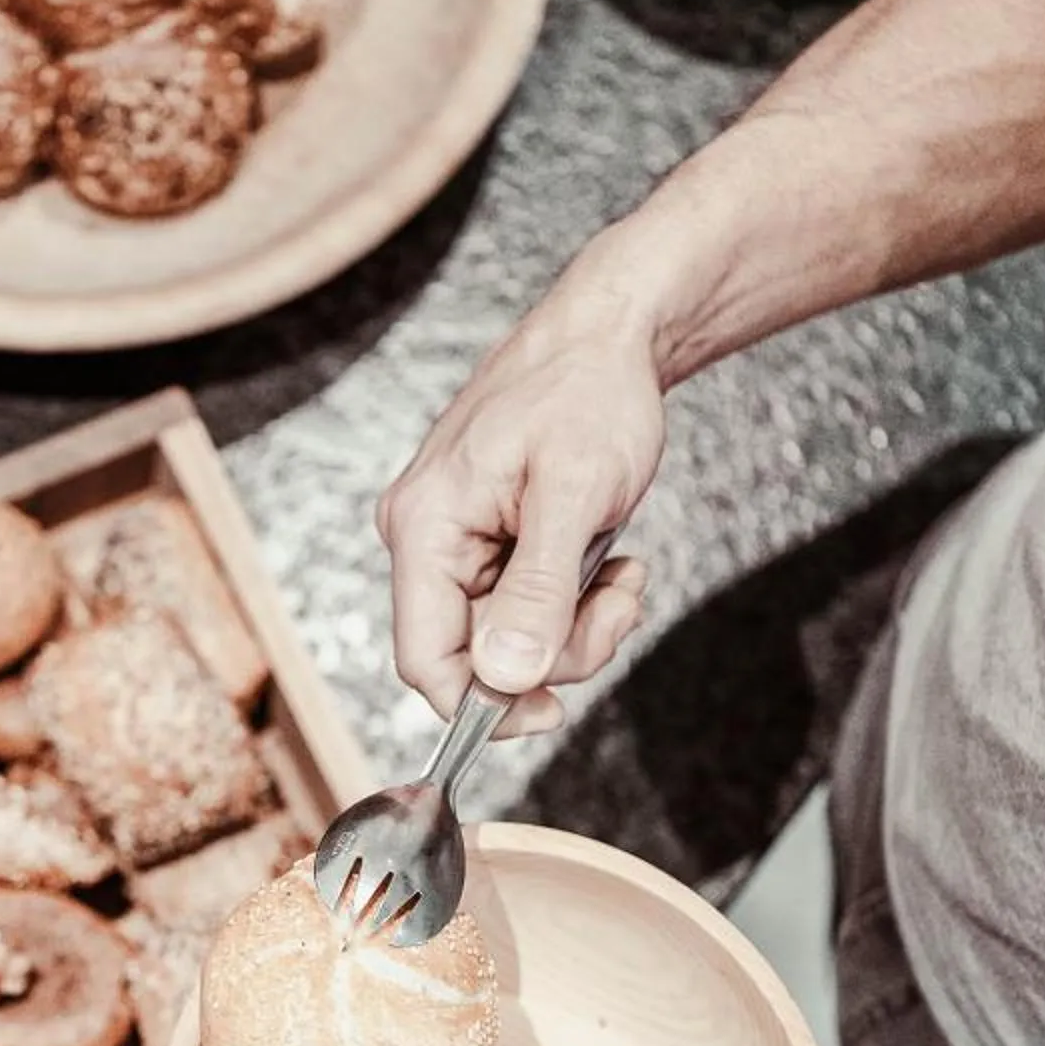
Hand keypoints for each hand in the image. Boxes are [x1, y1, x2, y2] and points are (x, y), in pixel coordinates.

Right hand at [377, 291, 663, 734]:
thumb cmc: (588, 390)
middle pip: (476, 654)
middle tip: (617, 601)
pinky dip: (575, 600)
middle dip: (557, 648)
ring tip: (620, 572)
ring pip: (508, 638)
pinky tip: (608, 561)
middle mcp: (424, 538)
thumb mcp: (574, 494)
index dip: (484, 703)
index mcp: (425, 527)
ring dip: (578, 624)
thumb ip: (539, 592)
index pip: (425, 658)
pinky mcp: (486, 540)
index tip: (550, 711)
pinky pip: (523, 607)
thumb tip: (504, 676)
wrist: (609, 334)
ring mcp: (454, 540)